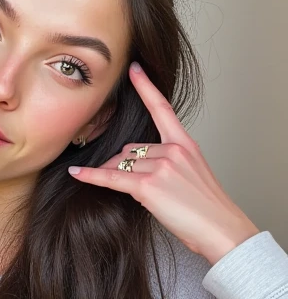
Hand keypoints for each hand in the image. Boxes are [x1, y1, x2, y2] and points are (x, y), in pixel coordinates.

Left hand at [68, 63, 258, 265]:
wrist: (221, 229)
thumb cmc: (207, 208)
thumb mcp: (192, 175)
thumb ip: (168, 162)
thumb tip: (134, 163)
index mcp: (185, 144)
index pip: (162, 109)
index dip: (146, 87)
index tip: (134, 69)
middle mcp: (172, 150)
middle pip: (131, 149)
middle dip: (124, 165)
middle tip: (136, 186)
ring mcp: (160, 166)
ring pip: (122, 164)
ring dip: (119, 176)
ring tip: (142, 197)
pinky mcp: (148, 185)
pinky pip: (112, 178)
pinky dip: (92, 176)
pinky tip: (77, 173)